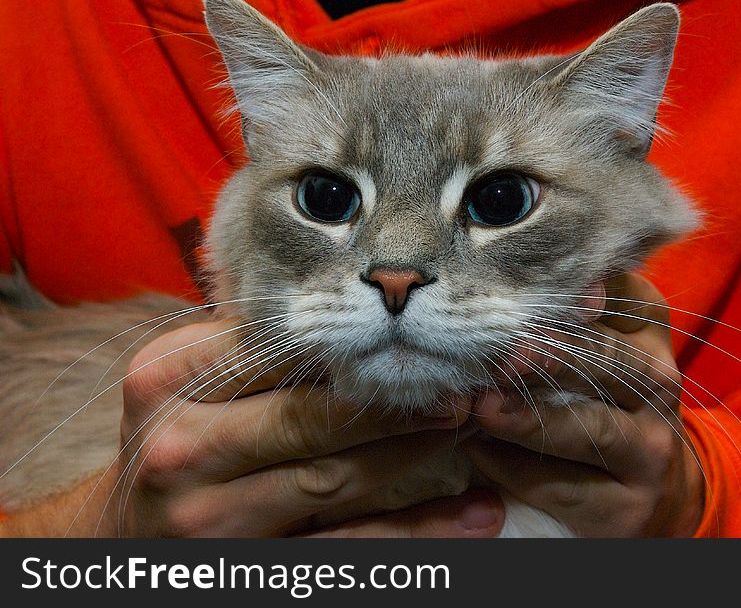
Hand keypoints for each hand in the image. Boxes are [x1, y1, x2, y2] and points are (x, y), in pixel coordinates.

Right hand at [48, 319, 502, 536]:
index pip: (274, 350)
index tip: (417, 330)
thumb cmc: (179, 438)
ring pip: (337, 483)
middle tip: (465, 386)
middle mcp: (180, 448)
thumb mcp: (188, 381)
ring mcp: (208, 521)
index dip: (353, 341)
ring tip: (475, 435)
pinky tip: (475, 517)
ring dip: (419, 457)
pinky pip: (347, 553)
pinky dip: (418, 534)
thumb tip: (364, 311)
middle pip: (311, 419)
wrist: (121, 537)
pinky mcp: (248, 573)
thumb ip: (254, 346)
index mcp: (166, 381)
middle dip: (398, 401)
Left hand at [465, 274, 704, 536]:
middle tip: (504, 354)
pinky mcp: (625, 508)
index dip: (574, 290)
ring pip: (588, 429)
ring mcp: (649, 450)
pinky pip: (561, 485)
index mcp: (648, 332)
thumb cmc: (603, 397)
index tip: (525, 286)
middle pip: (609, 361)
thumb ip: (562, 309)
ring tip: (484, 407)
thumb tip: (504, 273)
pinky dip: (512, 467)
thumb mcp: (596, 345)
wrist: (657, 489)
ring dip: (529, 419)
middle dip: (553, 356)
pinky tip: (478, 451)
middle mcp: (660, 384)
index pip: (619, 296)